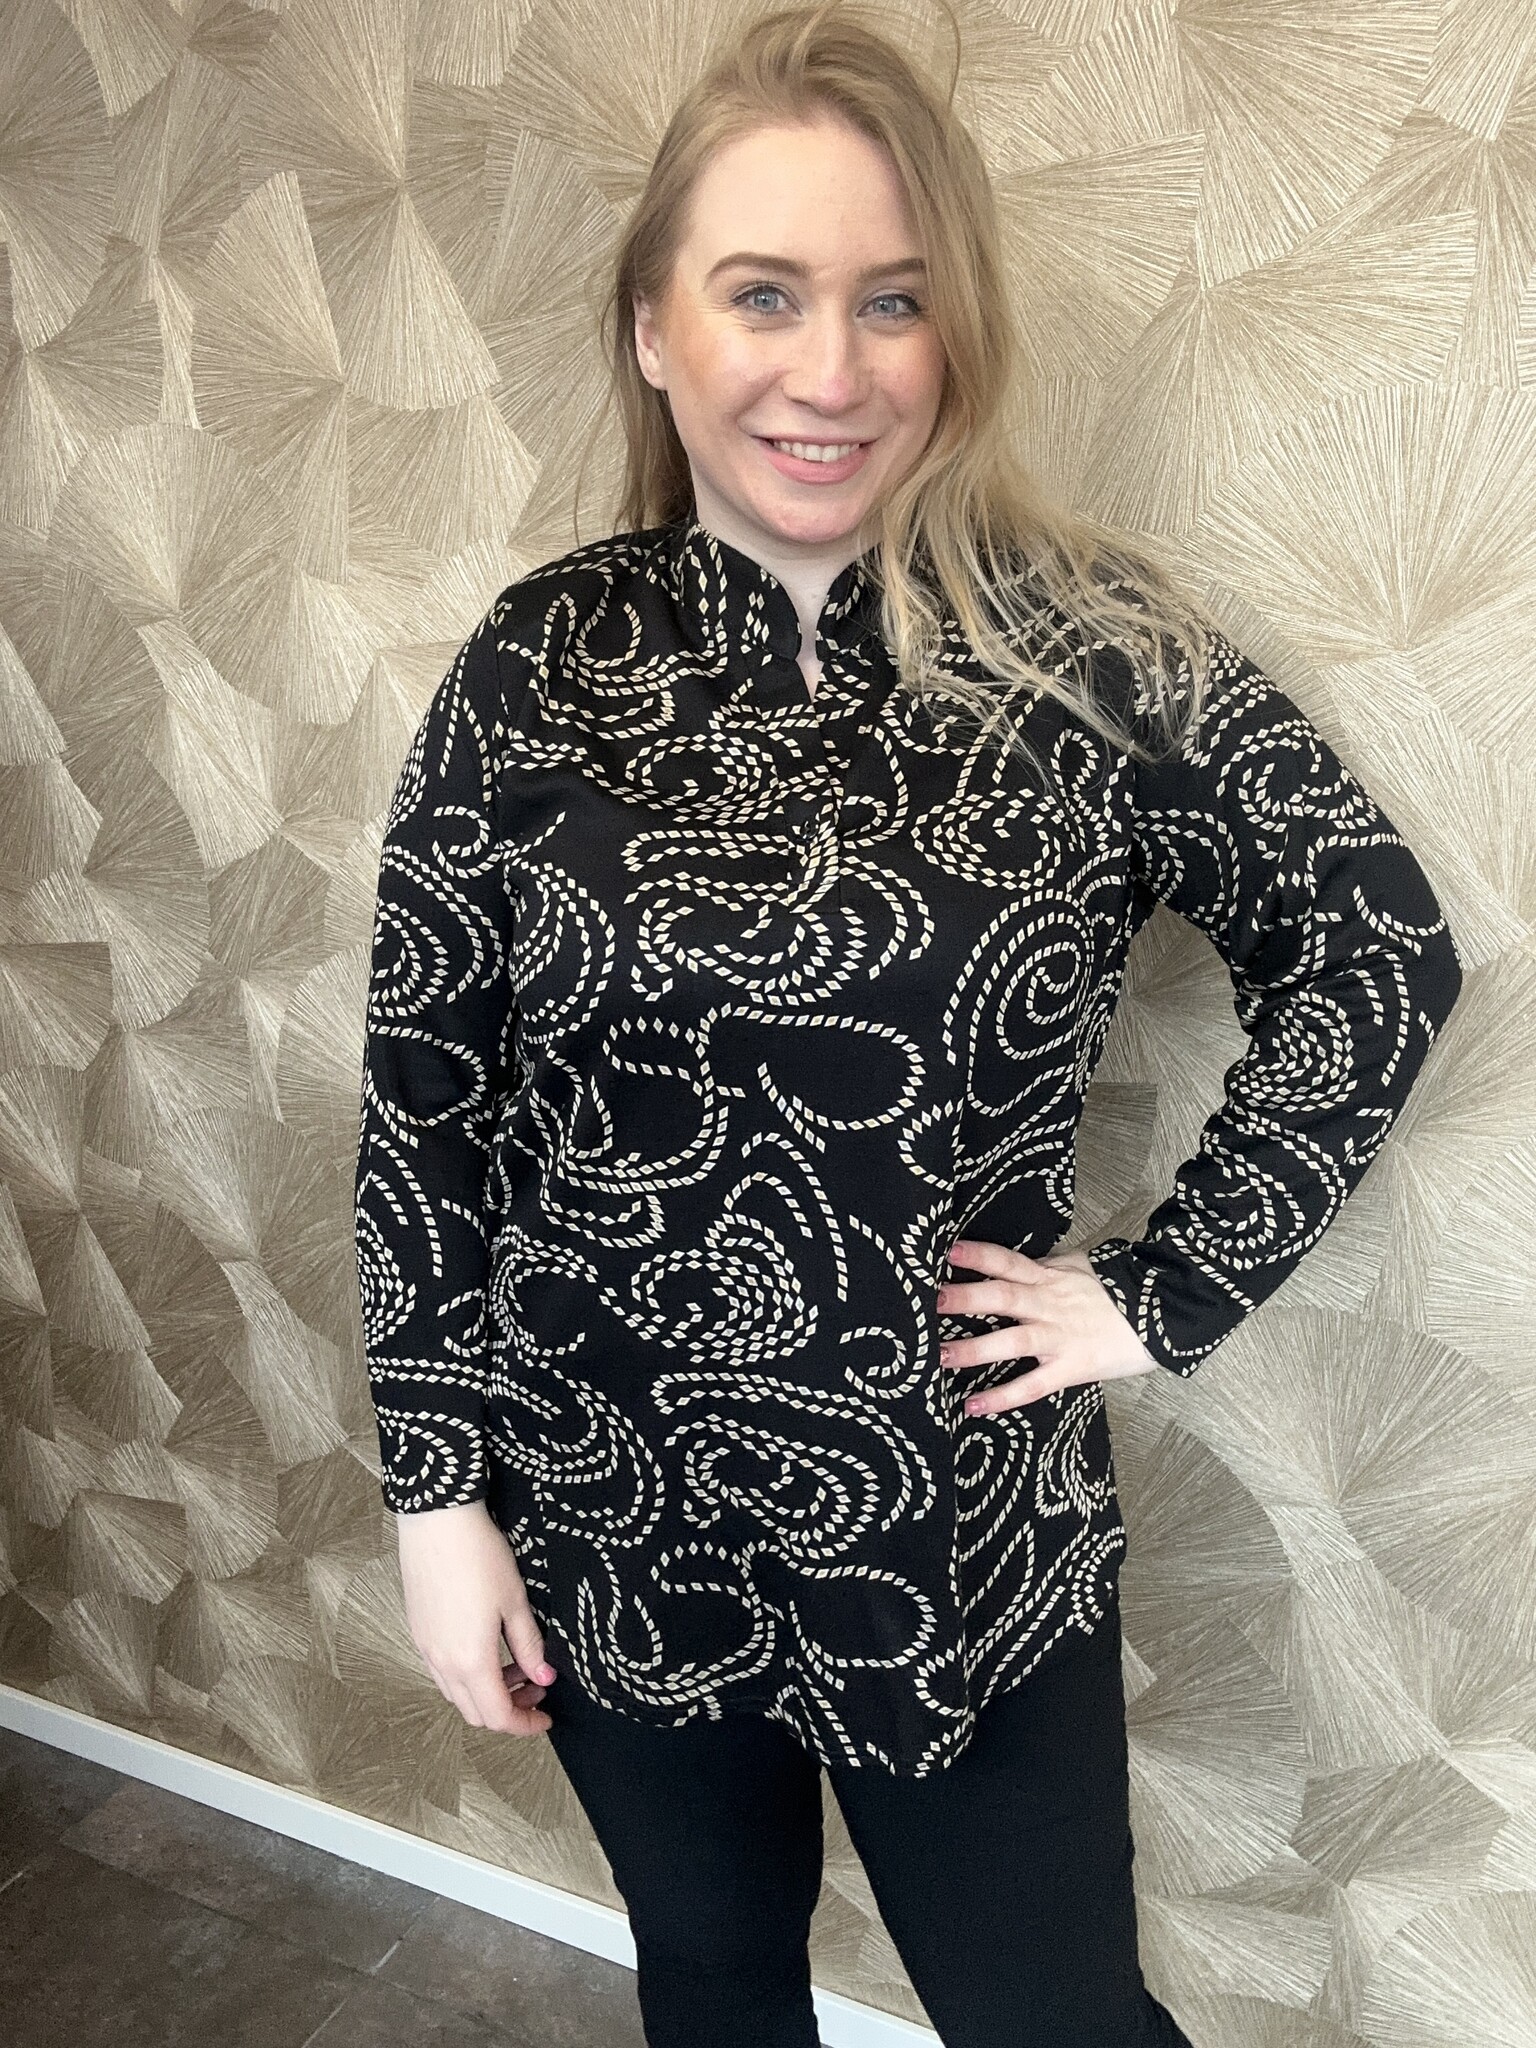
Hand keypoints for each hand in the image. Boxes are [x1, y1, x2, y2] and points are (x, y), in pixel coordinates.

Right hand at [395, 1499, 556, 1734]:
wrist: (436, 1521)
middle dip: (509, 1709)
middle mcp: (442, 1662)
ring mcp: (426, 1648)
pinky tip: (486, 1646)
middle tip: (536, 1686)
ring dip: (487, 1691)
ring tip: (515, 1662)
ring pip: (457, 1693)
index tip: (545, 1717)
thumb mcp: (515, 1601)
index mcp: (471, 1661)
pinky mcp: (418, 1631)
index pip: (498, 1716)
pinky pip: (442, 1671)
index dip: (525, 1724)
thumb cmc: (479, 1556)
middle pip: (475, 1712)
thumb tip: (544, 1677)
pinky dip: (467, 1674)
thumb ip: (529, 1645)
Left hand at [936, 1239, 1159, 1416]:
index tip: (945, 1252)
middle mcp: (1049, 1305)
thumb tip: (1008, 1263)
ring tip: (938, 1357)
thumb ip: (1043, 1267)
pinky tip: (973, 1406)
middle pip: (1002, 1297)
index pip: (1007, 1261)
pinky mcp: (1071, 1368)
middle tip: (929, 1301)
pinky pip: (1033, 1385)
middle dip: (964, 1299)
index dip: (978, 1255)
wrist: (1163, 1316)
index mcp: (1049, 1276)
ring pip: (1011, 1341)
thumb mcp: (1078, 1266)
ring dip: (972, 1349)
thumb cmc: (1117, 1290)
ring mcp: (1059, 1338)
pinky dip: (1002, 1397)